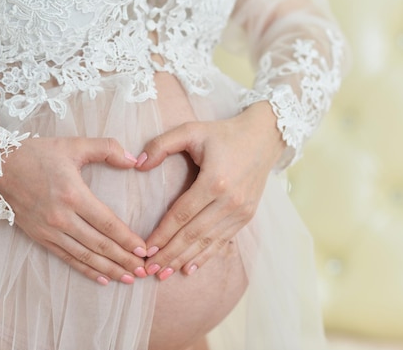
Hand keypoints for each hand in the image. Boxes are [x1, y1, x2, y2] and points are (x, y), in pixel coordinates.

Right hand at [0, 137, 147, 284]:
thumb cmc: (37, 154)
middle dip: (124, 259)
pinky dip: (85, 270)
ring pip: (85, 255)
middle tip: (144, 270)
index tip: (144, 249)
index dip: (127, 239)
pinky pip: (67, 257)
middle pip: (99, 244)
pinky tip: (102, 278)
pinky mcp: (40, 237)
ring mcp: (50, 230)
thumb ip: (106, 148)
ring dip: (109, 269)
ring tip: (128, 278)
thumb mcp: (73, 145)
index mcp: (73, 194)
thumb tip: (133, 160)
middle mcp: (62, 217)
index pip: (107, 222)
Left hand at [136, 102, 285, 279]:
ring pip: (207, 242)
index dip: (162, 234)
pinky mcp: (246, 216)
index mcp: (214, 181)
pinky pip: (222, 241)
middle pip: (193, 234)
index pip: (181, 215)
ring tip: (163, 274)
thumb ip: (161, 145)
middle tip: (148, 269)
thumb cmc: (223, 133)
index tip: (144, 249)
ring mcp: (240, 211)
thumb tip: (138, 165)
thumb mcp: (190, 130)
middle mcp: (229, 201)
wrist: (264, 137)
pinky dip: (205, 256)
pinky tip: (189, 268)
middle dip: (169, 254)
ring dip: (184, 259)